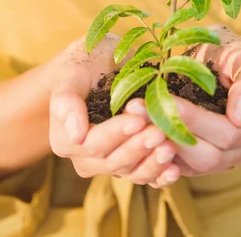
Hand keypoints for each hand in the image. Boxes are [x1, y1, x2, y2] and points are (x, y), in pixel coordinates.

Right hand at [49, 34, 180, 186]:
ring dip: (152, 163)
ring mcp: (109, 164)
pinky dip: (160, 175)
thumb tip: (76, 136)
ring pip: (131, 171)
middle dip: (138, 147)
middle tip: (160, 132)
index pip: (92, 144)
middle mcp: (85, 159)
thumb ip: (67, 101)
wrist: (103, 65)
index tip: (138, 120)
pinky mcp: (131, 165)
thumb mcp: (73, 74)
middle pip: (113, 161)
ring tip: (171, 147)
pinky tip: (175, 169)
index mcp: (66, 140)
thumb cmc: (86, 64)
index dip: (116, 134)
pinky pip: (144, 176)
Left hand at [126, 25, 240, 176]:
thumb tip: (239, 117)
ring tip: (135, 119)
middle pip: (211, 154)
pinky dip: (162, 154)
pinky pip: (184, 169)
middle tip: (137, 109)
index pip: (228, 131)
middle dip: (172, 131)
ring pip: (196, 165)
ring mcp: (230, 159)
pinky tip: (140, 133)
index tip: (162, 99)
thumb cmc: (233, 53)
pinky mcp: (207, 163)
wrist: (226, 65)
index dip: (193, 120)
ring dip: (163, 144)